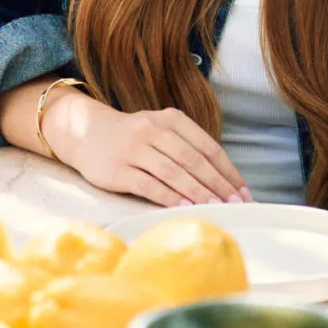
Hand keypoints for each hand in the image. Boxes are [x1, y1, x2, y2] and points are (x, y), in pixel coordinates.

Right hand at [43, 91, 249, 206]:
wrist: (85, 133)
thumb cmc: (133, 138)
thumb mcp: (160, 130)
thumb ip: (188, 148)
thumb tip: (223, 181)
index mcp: (170, 119)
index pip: (207, 147)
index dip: (228, 171)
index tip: (242, 192)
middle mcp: (153, 130)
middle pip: (193, 160)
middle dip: (218, 185)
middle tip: (235, 205)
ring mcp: (134, 149)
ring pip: (174, 173)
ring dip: (198, 193)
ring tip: (216, 208)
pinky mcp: (118, 170)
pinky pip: (149, 185)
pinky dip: (170, 197)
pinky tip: (186, 208)